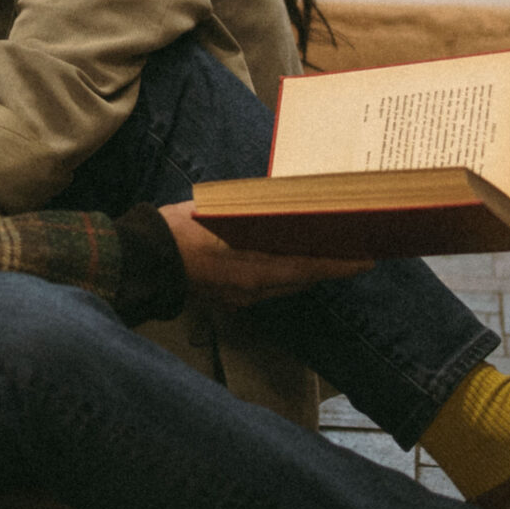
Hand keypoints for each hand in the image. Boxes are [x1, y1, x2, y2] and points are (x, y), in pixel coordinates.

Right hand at [157, 201, 366, 308]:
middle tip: (350, 249)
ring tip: (323, 251)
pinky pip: (267, 287)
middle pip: (302, 278)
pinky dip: (282, 274)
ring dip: (304, 270)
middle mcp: (253, 289)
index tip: (366, 260)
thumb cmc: (180, 229)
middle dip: (326, 265)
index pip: (310, 268)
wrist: (143, 257)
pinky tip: (284, 259)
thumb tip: (285, 209)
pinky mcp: (230, 299)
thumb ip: (256, 217)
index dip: (341, 265)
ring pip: (285, 284)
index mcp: (255, 270)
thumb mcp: (223, 214)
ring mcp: (241, 298)